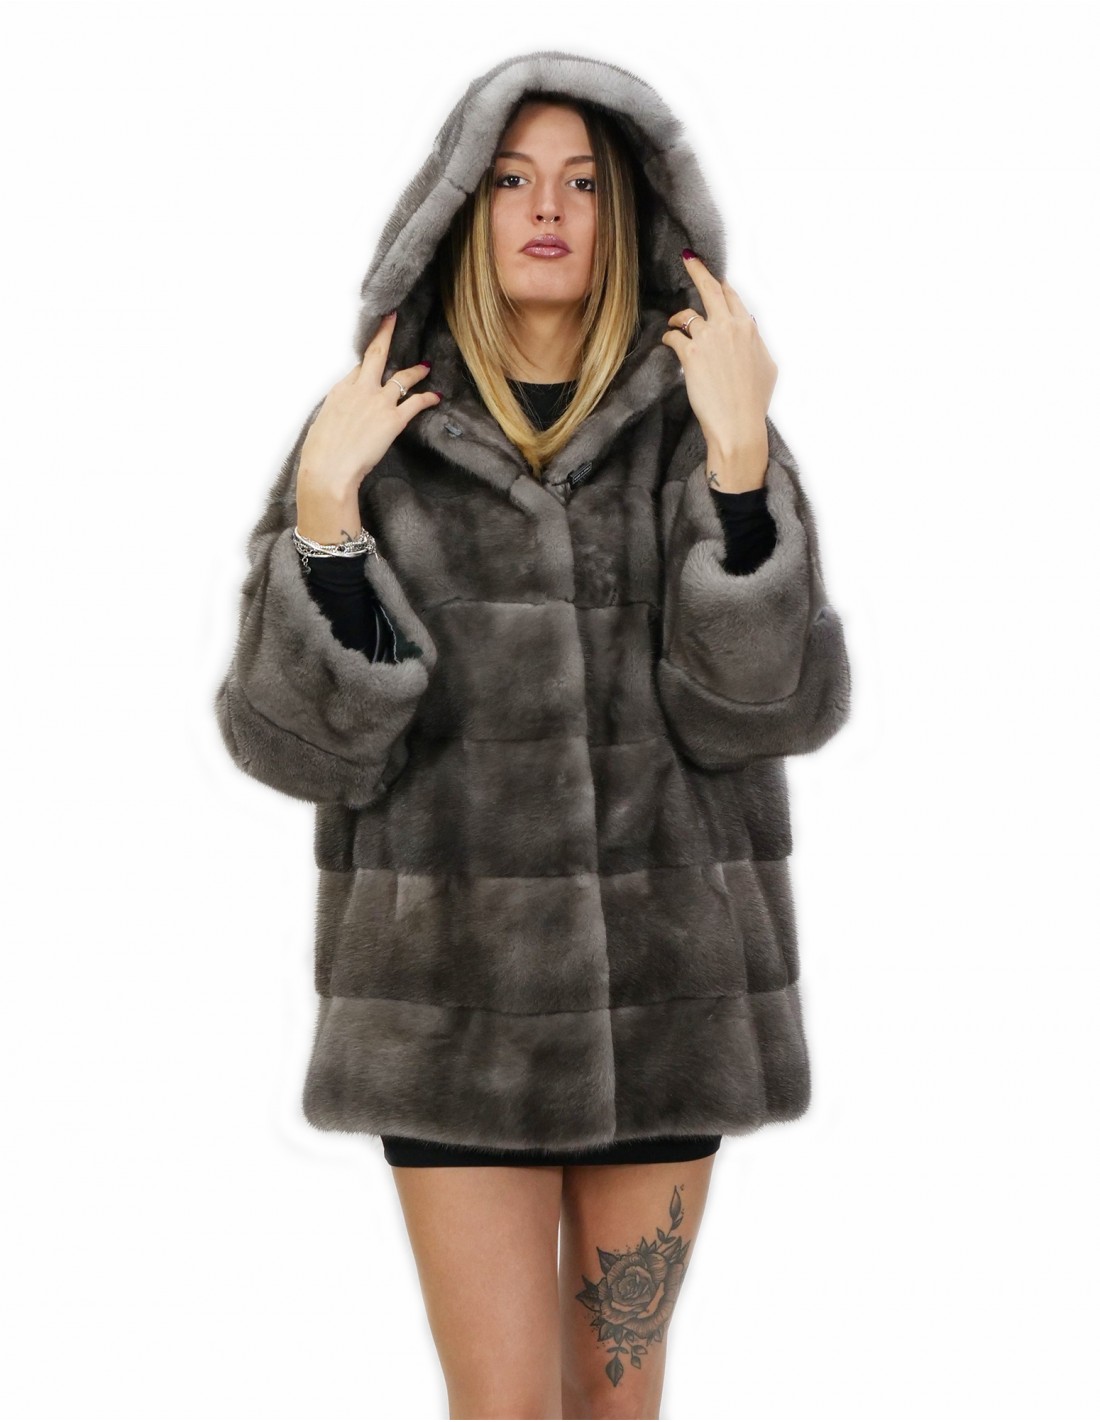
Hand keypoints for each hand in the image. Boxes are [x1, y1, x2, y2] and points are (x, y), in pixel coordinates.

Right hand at [298, 311, 440, 500]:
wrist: (329, 469)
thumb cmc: (321, 454)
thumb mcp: (322, 425)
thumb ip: (336, 416)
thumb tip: (341, 420)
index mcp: (340, 391)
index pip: (357, 370)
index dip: (367, 364)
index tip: (373, 355)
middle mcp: (360, 389)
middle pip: (376, 354)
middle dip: (385, 333)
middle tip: (393, 319)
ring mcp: (378, 402)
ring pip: (402, 376)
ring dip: (416, 370)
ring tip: (425, 367)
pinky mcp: (393, 419)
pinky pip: (416, 402)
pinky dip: (428, 398)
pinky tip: (436, 396)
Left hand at [661, 253, 776, 471]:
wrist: (738, 425)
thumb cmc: (754, 402)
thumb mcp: (767, 367)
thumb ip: (756, 344)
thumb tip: (751, 335)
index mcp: (748, 329)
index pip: (732, 297)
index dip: (722, 285)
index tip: (716, 278)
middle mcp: (729, 327)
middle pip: (710, 289)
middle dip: (697, 269)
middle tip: (688, 258)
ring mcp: (709, 339)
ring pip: (687, 314)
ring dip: (677, 318)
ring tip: (674, 323)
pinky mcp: (690, 354)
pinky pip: (673, 336)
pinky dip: (668, 337)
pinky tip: (667, 342)